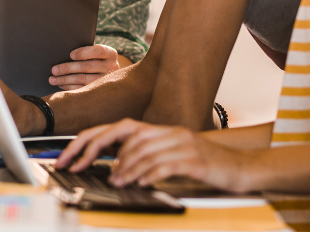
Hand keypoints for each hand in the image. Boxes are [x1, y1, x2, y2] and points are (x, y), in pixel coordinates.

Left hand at [50, 44, 120, 88]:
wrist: (108, 74)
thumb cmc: (96, 59)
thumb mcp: (96, 53)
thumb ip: (86, 51)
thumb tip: (63, 51)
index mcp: (111, 54)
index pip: (98, 51)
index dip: (84, 52)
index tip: (70, 55)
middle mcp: (112, 67)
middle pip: (87, 66)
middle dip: (68, 68)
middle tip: (54, 70)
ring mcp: (106, 80)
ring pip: (83, 79)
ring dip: (65, 79)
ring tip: (52, 79)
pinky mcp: (100, 91)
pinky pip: (82, 89)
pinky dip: (69, 87)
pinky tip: (61, 85)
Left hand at [60, 119, 243, 189]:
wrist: (239, 166)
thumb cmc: (203, 164)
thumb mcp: (171, 156)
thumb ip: (146, 156)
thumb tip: (116, 167)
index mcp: (159, 130)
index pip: (117, 128)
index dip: (90, 141)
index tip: (70, 157)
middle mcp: (168, 132)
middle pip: (126, 136)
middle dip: (98, 152)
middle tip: (82, 168)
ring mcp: (183, 143)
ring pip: (144, 151)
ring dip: (124, 168)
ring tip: (114, 181)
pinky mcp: (195, 159)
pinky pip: (167, 164)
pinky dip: (151, 173)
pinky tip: (141, 182)